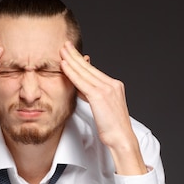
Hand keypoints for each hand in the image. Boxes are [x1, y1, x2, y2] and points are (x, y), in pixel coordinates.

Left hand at [60, 41, 146, 174]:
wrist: (122, 138)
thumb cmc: (112, 128)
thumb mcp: (102, 108)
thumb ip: (92, 95)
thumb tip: (81, 88)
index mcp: (114, 86)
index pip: (94, 71)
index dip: (81, 61)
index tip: (72, 53)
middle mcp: (112, 84)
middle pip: (89, 67)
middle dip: (75, 55)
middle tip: (65, 45)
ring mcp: (107, 89)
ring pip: (85, 72)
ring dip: (71, 60)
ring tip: (61, 51)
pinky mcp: (100, 96)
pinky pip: (82, 81)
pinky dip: (72, 72)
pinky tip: (63, 66)